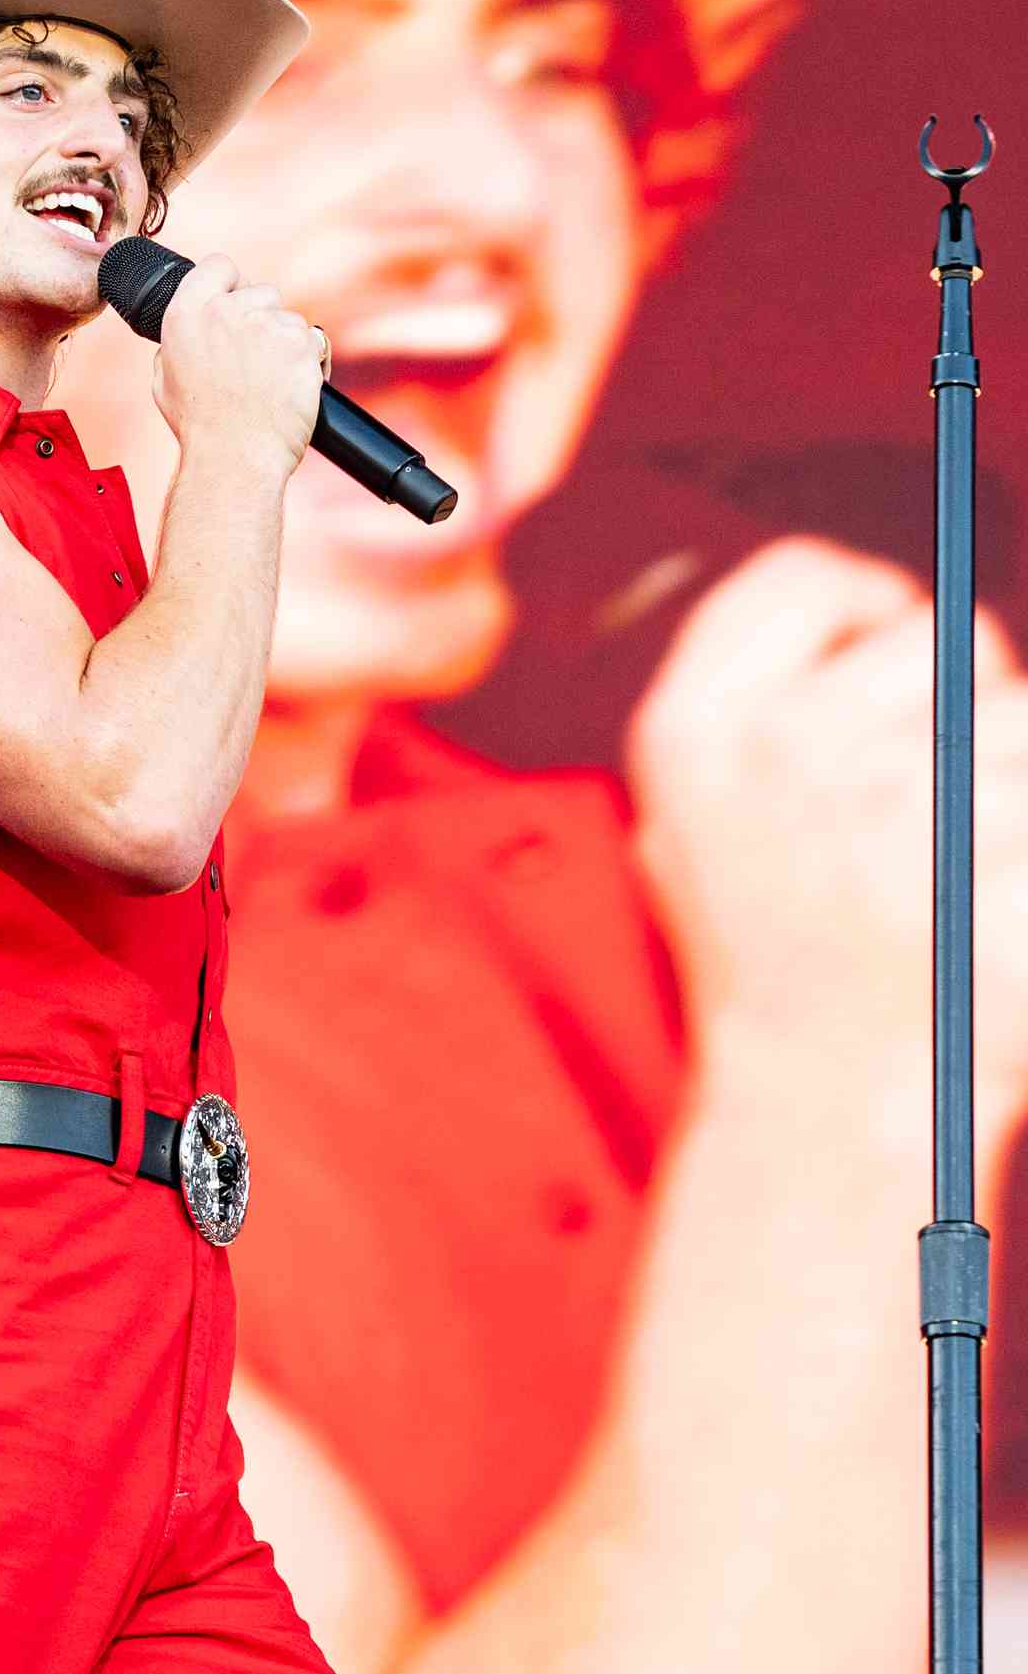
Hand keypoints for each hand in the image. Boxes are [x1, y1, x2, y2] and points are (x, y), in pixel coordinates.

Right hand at [149, 253, 321, 476]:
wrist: (236, 458)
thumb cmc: (200, 429)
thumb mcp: (165, 380)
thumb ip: (179, 343)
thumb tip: (194, 330)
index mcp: (186, 315)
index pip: (218, 265)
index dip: (231, 283)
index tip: (236, 302)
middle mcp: (225, 311)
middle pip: (261, 291)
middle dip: (262, 318)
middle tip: (254, 358)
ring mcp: (266, 324)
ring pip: (289, 318)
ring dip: (285, 343)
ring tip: (270, 382)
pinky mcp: (300, 343)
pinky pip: (313, 341)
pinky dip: (308, 362)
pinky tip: (291, 387)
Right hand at [628, 536, 1027, 1100]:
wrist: (828, 1096)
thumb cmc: (766, 958)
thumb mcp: (681, 825)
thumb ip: (748, 705)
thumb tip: (873, 601)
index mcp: (693, 732)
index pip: (800, 578)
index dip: (864, 605)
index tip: (886, 659)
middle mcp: (786, 750)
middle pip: (947, 639)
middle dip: (964, 705)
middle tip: (924, 809)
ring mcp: (904, 805)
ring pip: (1027, 723)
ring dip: (1013, 783)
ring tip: (960, 871)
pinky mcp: (1006, 862)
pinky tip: (997, 895)